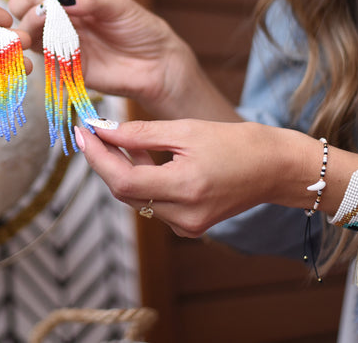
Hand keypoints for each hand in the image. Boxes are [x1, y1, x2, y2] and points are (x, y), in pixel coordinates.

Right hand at [9, 0, 200, 117]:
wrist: (157, 64)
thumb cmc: (139, 29)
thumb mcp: (118, 5)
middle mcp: (57, 20)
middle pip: (21, 5)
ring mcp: (58, 43)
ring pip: (26, 30)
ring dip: (30, 19)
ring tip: (46, 13)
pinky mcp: (63, 67)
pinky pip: (41, 57)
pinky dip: (39, 45)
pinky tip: (49, 38)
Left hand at [74, 119, 311, 236]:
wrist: (275, 169)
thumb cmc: (237, 143)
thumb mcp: (186, 130)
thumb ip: (140, 133)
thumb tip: (103, 130)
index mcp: (185, 188)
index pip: (122, 181)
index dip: (97, 157)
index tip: (82, 132)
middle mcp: (184, 215)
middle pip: (125, 192)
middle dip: (105, 161)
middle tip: (93, 131)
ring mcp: (187, 226)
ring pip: (137, 198)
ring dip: (123, 169)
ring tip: (121, 138)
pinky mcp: (190, 226)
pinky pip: (153, 203)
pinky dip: (142, 180)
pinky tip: (143, 156)